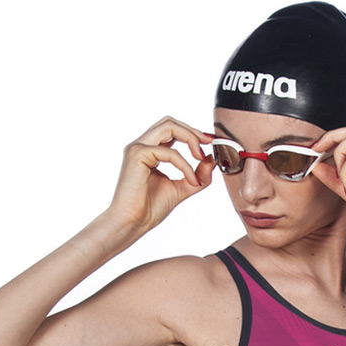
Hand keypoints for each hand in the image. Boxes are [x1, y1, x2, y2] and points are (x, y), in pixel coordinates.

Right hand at [108, 117, 215, 234]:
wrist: (132, 223)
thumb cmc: (149, 209)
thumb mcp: (181, 188)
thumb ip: (197, 175)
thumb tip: (212, 160)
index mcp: (149, 152)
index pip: (171, 131)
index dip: (192, 133)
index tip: (209, 142)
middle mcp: (142, 146)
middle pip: (170, 122)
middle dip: (193, 131)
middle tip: (208, 143)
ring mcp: (138, 148)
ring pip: (168, 127)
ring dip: (190, 138)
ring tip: (201, 157)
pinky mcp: (137, 155)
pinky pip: (169, 152)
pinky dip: (185, 165)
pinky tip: (191, 180)